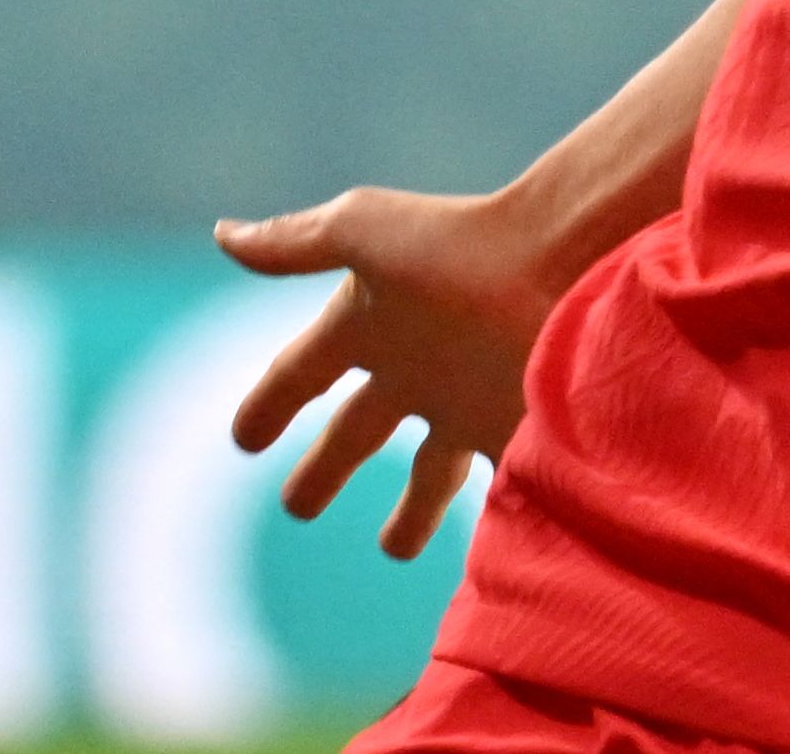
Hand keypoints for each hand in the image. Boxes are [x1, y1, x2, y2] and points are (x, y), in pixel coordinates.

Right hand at [216, 183, 564, 558]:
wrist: (564, 262)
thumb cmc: (457, 243)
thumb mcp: (363, 233)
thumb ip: (297, 242)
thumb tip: (224, 235)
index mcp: (369, 321)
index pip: (301, 372)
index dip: (270, 403)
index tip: (243, 439)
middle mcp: (415, 367)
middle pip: (356, 432)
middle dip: (326, 468)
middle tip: (297, 507)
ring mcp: (466, 403)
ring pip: (428, 476)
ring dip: (411, 513)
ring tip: (394, 549)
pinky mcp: (513, 433)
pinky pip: (489, 493)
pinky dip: (476, 524)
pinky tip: (474, 556)